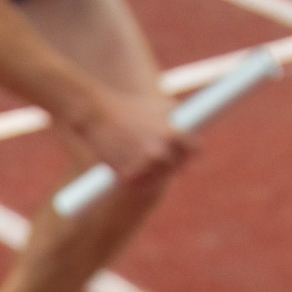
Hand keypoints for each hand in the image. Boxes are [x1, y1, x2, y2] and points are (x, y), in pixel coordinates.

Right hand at [70, 86, 193, 186]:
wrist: (96, 115)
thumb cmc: (127, 108)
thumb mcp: (157, 106)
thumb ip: (176, 117)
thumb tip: (188, 124)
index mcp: (173, 135)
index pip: (196, 150)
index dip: (191, 151)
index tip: (186, 152)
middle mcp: (161, 153)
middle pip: (178, 167)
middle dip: (171, 162)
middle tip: (159, 156)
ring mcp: (144, 167)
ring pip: (158, 180)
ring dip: (154, 174)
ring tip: (144, 162)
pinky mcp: (127, 178)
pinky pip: (138, 185)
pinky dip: (135, 181)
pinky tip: (131, 170)